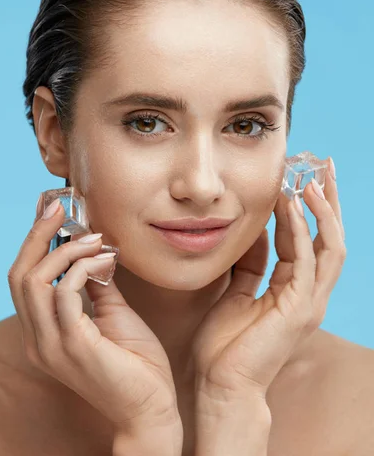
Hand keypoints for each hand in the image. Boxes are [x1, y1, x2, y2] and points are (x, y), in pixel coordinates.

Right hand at [7, 197, 181, 434]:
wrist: (152, 407)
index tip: (53, 213)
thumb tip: (92, 253)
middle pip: (18, 276)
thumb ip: (96, 285)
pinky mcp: (74, 347)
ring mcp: (52, 346)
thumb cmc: (135, 363)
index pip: (23, 280)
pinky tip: (103, 261)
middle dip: (38, 236)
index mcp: (44, 332)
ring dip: (64, 251)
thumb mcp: (113, 313)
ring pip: (34, 282)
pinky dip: (81, 269)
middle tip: (61, 209)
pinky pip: (64, 295)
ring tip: (94, 239)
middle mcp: (39, 340)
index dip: (34, 243)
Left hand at [191, 158, 345, 400]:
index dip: (305, 207)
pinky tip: (293, 204)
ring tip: (313, 176)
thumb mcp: (238, 290)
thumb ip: (252, 263)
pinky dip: (304, 229)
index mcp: (294, 289)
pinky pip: (308, 259)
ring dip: (322, 208)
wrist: (220, 385)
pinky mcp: (300, 308)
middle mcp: (309, 293)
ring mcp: (309, 301)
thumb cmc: (224, 344)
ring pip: (329, 245)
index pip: (309, 238)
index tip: (298, 176)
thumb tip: (257, 231)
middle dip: (328, 200)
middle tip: (322, 164)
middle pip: (329, 237)